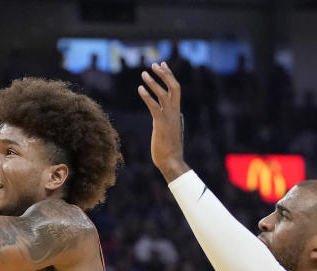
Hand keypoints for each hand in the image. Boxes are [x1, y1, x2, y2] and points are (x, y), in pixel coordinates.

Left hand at [137, 62, 188, 182]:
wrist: (171, 161)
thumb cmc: (169, 149)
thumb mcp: (171, 131)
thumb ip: (172, 121)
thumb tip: (173, 117)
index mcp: (177, 112)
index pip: (175, 89)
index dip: (169, 76)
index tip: (162, 65)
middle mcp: (175, 112)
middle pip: (173, 87)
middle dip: (164, 74)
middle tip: (155, 63)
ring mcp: (169, 117)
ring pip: (164, 94)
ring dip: (154, 82)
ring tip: (144, 73)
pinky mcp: (161, 123)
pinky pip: (154, 106)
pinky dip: (147, 96)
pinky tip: (140, 89)